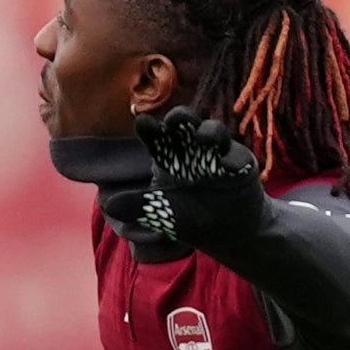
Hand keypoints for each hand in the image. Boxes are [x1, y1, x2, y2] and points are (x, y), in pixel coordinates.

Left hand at [132, 106, 263, 239]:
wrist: (229, 231)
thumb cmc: (191, 218)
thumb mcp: (160, 214)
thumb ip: (138, 206)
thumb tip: (109, 205)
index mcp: (167, 156)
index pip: (155, 137)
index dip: (150, 129)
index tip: (143, 123)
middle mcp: (190, 148)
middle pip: (183, 124)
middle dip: (180, 118)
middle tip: (175, 120)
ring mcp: (216, 152)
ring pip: (212, 131)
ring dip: (209, 131)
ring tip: (205, 137)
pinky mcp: (240, 163)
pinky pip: (236, 155)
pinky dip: (233, 158)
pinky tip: (231, 166)